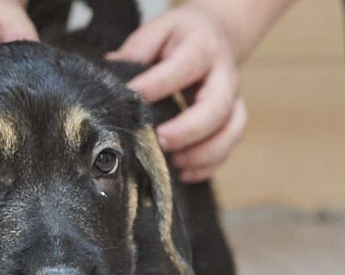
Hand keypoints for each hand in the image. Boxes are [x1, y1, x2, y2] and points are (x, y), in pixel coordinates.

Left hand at [109, 6, 246, 181]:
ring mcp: (234, 99)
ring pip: (231, 130)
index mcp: (202, 47)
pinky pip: (230, 146)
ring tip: (174, 163)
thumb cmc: (179, 39)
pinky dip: (209, 165)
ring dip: (203, 153)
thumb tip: (110, 74)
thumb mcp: (157, 31)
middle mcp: (224, 75)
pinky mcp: (234, 120)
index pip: (184, 67)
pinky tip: (184, 173)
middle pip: (216, 106)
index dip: (157, 85)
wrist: (215, 37)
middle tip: (159, 141)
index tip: (133, 98)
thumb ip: (136, 50)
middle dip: (187, 129)